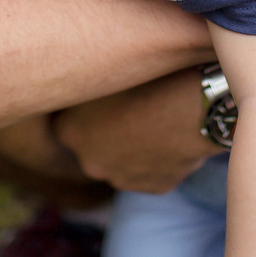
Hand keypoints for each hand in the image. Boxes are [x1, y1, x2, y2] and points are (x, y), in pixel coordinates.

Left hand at [54, 68, 222, 192]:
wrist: (191, 107)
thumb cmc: (147, 80)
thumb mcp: (106, 70)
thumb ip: (88, 81)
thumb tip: (85, 76)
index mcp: (70, 132)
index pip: (65, 120)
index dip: (82, 106)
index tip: (100, 92)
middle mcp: (90, 162)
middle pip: (94, 145)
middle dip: (106, 130)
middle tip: (130, 104)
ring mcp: (123, 178)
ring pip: (125, 160)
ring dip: (134, 144)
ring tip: (156, 117)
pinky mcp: (155, 186)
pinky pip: (154, 169)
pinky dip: (161, 155)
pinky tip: (173, 133)